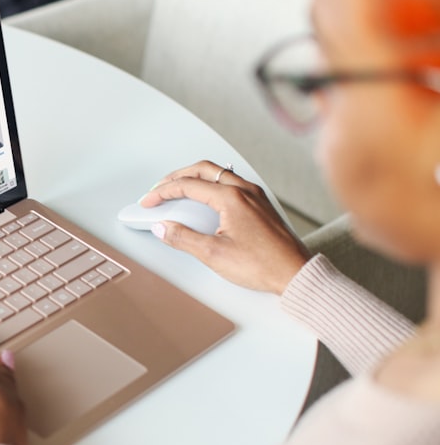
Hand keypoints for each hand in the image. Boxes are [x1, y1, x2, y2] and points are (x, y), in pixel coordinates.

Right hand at [140, 160, 311, 294]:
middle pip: (203, 170)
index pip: (188, 185)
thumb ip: (183, 238)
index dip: (163, 192)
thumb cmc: (263, 265)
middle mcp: (245, 190)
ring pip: (219, 173)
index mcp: (231, 198)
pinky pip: (232, 183)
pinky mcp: (261, 205)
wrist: (294, 274)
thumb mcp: (214, 254)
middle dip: (177, 177)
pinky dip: (212, 185)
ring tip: (179, 189)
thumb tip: (163, 228)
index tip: (149, 202)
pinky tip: (207, 199)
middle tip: (159, 189)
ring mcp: (255, 196)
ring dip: (195, 177)